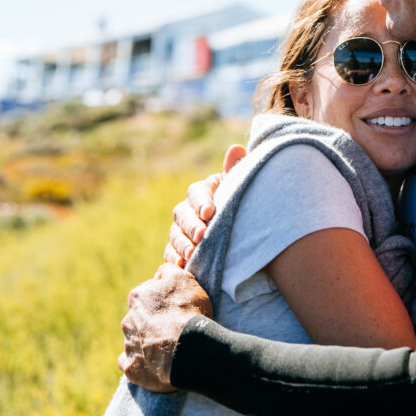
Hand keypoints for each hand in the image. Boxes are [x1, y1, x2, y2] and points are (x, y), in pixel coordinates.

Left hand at [118, 263, 213, 391]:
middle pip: (140, 318)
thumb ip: (169, 270)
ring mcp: (129, 345)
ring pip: (135, 341)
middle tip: (174, 327)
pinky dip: (138, 363)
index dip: (163, 299)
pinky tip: (151, 363)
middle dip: (153, 321)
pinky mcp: (131, 368)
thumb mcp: (184, 279)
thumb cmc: (187, 311)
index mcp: (137, 297)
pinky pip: (129, 364)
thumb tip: (161, 272)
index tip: (176, 306)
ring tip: (168, 347)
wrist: (188, 348)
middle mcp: (128, 320)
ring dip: (148, 342)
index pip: (147, 294)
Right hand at [163, 145, 247, 266]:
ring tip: (193, 255)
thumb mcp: (242, 188)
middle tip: (201, 236)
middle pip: (182, 215)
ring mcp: (182, 230)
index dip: (202, 201)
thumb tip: (236, 148)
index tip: (210, 212)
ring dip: (182, 244)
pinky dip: (174, 260)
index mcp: (204, 190)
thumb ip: (237, 170)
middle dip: (191, 225)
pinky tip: (182, 266)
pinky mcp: (179, 250)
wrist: (244, 234)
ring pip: (175, 235)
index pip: (197, 192)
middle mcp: (189, 209)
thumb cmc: (244, 204)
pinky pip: (171, 254)